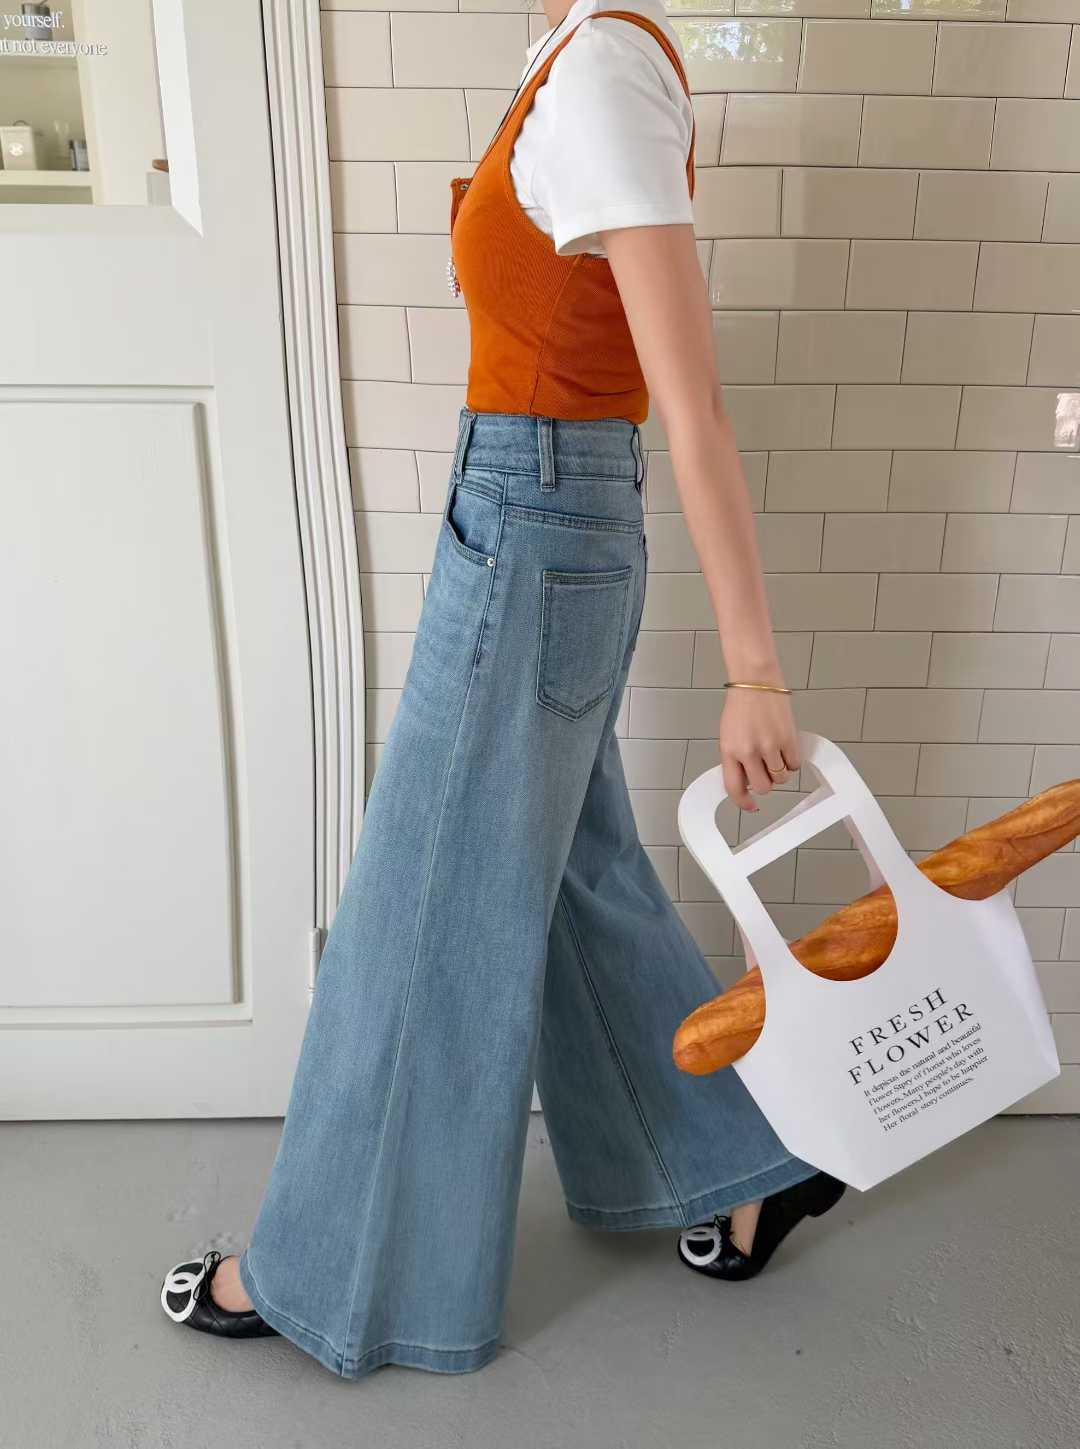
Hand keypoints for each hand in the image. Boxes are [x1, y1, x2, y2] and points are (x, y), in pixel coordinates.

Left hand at [717, 687, 800, 812]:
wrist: (755, 682)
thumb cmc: (740, 707)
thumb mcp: (728, 736)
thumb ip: (735, 760)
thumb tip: (747, 782)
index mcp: (730, 751)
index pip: (734, 787)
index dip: (743, 802)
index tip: (750, 806)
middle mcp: (749, 751)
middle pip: (763, 787)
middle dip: (765, 783)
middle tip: (765, 771)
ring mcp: (770, 746)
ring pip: (781, 778)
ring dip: (779, 772)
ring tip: (775, 755)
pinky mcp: (788, 738)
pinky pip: (795, 765)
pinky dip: (791, 762)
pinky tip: (785, 750)